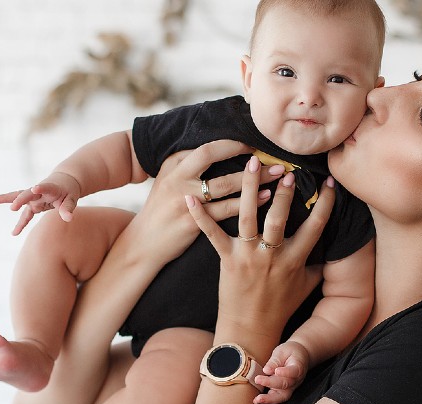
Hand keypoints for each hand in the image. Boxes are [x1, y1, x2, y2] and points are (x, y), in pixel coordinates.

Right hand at [0, 172, 82, 235]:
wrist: (64, 182)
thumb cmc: (68, 190)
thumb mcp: (72, 198)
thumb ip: (68, 208)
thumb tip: (68, 219)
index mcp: (50, 188)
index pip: (45, 187)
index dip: (40, 188)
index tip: (35, 188)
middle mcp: (39, 191)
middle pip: (27, 193)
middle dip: (20, 200)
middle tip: (13, 208)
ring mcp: (34, 197)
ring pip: (19, 198)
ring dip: (7, 199)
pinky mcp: (33, 204)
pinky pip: (25, 214)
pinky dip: (21, 223)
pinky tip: (14, 233)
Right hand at [120, 140, 284, 267]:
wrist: (144, 243)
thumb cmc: (162, 211)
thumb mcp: (169, 181)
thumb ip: (189, 166)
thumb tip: (221, 150)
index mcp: (173, 163)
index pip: (207, 146)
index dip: (233, 143)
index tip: (254, 143)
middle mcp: (177, 177)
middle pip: (214, 157)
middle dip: (244, 153)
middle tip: (269, 154)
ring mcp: (184, 198)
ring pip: (226, 183)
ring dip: (254, 179)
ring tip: (277, 174)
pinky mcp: (193, 220)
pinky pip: (228, 209)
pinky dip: (250, 202)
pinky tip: (267, 197)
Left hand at [186, 155, 335, 341]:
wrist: (251, 330)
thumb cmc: (280, 307)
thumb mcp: (307, 286)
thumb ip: (321, 264)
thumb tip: (339, 248)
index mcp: (295, 260)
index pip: (316, 226)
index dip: (325, 204)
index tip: (330, 183)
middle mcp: (272, 256)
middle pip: (279, 217)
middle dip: (284, 192)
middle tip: (286, 169)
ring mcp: (248, 257)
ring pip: (248, 216)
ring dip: (248, 188)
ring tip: (251, 163)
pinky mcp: (227, 260)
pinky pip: (212, 234)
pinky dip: (200, 216)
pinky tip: (190, 197)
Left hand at [253, 340, 309, 403]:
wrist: (299, 356)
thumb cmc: (290, 352)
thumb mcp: (282, 351)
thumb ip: (275, 361)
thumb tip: (266, 370)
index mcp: (298, 367)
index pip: (294, 371)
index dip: (286, 372)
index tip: (276, 371)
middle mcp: (296, 379)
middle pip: (285, 384)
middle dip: (271, 383)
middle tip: (258, 379)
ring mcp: (291, 387)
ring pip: (282, 396)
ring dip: (269, 398)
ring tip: (257, 400)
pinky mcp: (284, 390)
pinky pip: (277, 397)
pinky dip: (268, 400)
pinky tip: (257, 400)